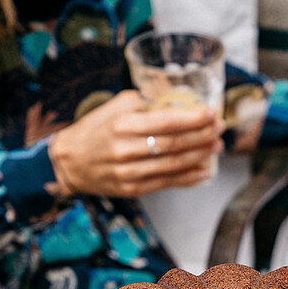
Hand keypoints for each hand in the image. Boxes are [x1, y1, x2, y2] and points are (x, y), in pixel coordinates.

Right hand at [49, 90, 223, 197]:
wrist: (68, 162)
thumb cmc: (95, 130)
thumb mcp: (114, 107)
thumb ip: (143, 102)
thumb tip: (174, 99)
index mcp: (123, 124)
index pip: (166, 122)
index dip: (192, 118)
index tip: (210, 113)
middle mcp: (126, 149)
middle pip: (174, 144)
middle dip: (202, 136)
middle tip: (219, 128)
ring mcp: (130, 172)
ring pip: (173, 165)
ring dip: (200, 156)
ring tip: (216, 146)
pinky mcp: (132, 189)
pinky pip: (166, 183)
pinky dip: (188, 178)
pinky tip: (204, 171)